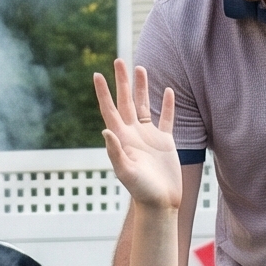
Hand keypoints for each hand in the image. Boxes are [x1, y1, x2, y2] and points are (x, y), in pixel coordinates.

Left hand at [94, 62, 180, 209]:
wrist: (160, 204)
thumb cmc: (142, 191)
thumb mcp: (126, 172)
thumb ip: (115, 152)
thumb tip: (106, 130)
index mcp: (122, 139)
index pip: (110, 110)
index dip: (103, 93)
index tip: (97, 74)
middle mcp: (133, 134)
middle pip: (126, 102)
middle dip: (122, 82)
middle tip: (119, 61)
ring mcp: (149, 137)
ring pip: (144, 106)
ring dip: (142, 88)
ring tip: (140, 68)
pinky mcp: (165, 142)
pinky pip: (166, 119)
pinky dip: (167, 105)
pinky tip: (167, 91)